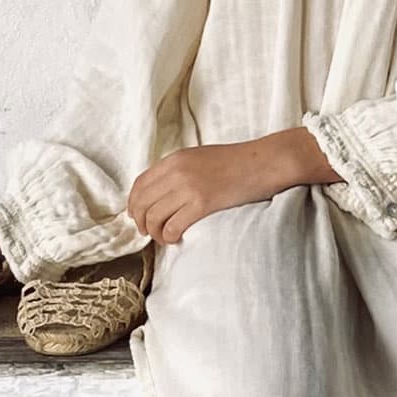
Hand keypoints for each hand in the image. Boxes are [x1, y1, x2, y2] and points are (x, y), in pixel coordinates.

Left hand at [125, 140, 291, 244]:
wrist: (263, 162)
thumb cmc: (236, 162)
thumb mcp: (199, 158)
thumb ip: (178, 171)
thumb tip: (160, 194)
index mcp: (174, 159)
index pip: (139, 184)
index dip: (133, 205)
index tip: (137, 216)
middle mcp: (176, 172)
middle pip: (142, 203)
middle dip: (140, 222)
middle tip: (148, 232)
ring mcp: (188, 187)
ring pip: (154, 217)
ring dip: (155, 233)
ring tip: (165, 238)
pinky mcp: (202, 204)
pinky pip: (172, 226)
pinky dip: (170, 236)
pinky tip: (177, 238)